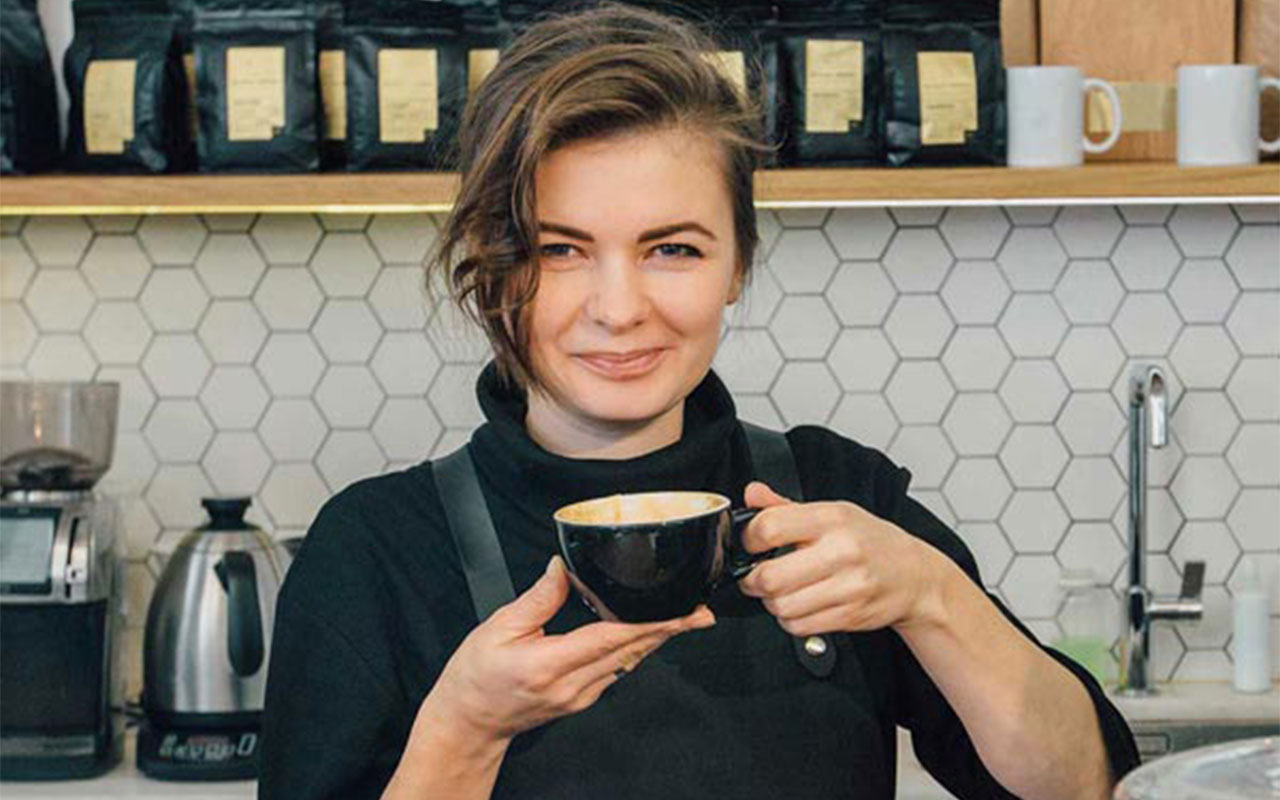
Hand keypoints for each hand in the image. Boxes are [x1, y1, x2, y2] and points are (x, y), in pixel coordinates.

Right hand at [417, 556, 714, 743]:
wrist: (468, 722)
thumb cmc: (476, 678)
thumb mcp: (498, 628)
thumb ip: (538, 598)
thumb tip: (563, 568)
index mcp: (550, 664)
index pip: (611, 639)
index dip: (650, 624)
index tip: (680, 614)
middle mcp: (572, 685)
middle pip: (631, 653)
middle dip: (669, 631)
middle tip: (700, 612)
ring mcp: (580, 696)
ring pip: (628, 663)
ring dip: (656, 639)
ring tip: (684, 618)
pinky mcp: (581, 698)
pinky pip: (617, 670)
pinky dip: (634, 649)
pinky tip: (645, 633)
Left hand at [736, 482, 944, 636]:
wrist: (915, 576)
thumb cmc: (871, 541)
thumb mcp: (833, 512)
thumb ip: (785, 506)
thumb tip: (752, 493)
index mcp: (832, 518)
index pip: (769, 527)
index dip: (749, 539)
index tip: (751, 545)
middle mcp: (841, 551)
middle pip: (770, 576)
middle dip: (752, 580)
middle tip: (756, 576)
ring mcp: (848, 586)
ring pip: (781, 606)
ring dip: (772, 602)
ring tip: (782, 591)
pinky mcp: (850, 615)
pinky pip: (799, 626)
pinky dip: (790, 619)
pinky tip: (800, 606)